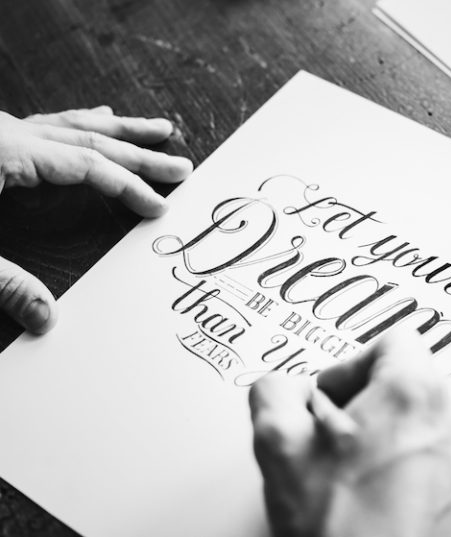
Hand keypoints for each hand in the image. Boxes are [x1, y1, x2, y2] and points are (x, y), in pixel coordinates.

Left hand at [0, 106, 192, 332]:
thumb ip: (1, 282)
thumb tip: (46, 320)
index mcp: (6, 153)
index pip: (88, 166)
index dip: (129, 187)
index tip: (159, 206)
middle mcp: (7, 133)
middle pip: (91, 138)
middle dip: (141, 153)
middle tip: (181, 163)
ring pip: (73, 121)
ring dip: (120, 128)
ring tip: (156, 129)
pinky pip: (49, 121)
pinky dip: (81, 122)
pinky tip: (95, 116)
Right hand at [249, 329, 450, 536]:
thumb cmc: (339, 527)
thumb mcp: (278, 443)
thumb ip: (274, 388)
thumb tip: (282, 385)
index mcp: (416, 391)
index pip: (392, 338)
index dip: (350, 364)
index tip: (331, 396)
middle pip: (405, 374)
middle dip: (363, 397)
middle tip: (332, 433)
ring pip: (417, 410)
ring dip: (381, 426)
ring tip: (348, 463)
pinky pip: (429, 443)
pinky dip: (400, 452)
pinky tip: (367, 483)